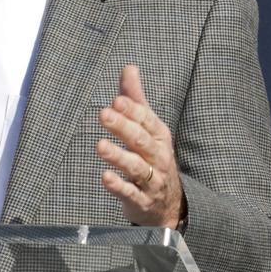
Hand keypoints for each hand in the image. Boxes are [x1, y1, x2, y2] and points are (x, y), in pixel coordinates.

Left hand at [97, 64, 185, 227]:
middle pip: (140, 139)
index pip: (146, 119)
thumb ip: (136, 100)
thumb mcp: (148, 128)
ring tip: (100, 146)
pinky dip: (119, 186)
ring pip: (136, 166)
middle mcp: (158, 156)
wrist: (170, 204)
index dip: (131, 110)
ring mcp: (152, 179)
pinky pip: (131, 193)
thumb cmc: (153, 157)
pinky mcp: (141, 200)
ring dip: (118, 156)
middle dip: (122, 126)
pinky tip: (105, 177)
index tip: (116, 100)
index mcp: (159, 135)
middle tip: (104, 114)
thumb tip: (129, 68)